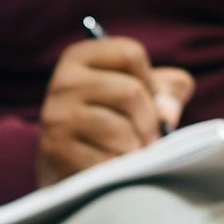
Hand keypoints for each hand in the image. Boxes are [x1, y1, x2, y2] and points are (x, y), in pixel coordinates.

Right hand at [37, 37, 195, 184]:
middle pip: (130, 92)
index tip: (147, 101)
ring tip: (130, 153)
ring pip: (121, 130)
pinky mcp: (57, 150)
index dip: (150, 81)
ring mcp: (57, 117)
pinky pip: (108, 160)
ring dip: (136, 148)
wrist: (70, 166)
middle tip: (149, 138)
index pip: (130, 55)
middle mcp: (63, 82)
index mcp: (79, 57)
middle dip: (149, 121)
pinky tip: (112, 168)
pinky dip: (119, 168)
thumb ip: (166, 90)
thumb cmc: (111, 122)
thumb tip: (166, 113)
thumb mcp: (139, 94)